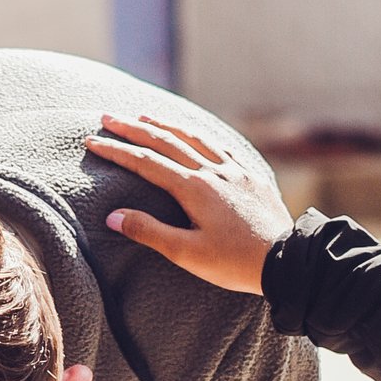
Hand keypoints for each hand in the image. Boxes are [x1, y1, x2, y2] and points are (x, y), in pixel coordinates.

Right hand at [92, 111, 292, 296]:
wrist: (288, 261)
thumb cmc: (235, 263)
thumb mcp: (187, 254)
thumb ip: (149, 232)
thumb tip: (113, 215)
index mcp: (193, 188)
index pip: (145, 163)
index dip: (116, 151)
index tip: (91, 142)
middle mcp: (212, 171)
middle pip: (166, 141)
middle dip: (133, 129)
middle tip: (108, 117)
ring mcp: (234, 171)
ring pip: (195, 138)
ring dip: (166, 125)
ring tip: (145, 117)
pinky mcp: (252, 177)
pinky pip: (222, 147)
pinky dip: (201, 136)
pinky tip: (197, 135)